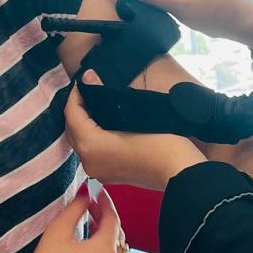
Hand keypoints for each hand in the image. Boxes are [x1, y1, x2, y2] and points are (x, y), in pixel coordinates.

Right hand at [17, 191, 123, 252]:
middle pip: (116, 236)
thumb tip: (85, 194)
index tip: (98, 192)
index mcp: (106, 250)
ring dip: (104, 239)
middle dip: (106, 220)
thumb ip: (76, 207)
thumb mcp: (59, 230)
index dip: (106, 203)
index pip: (113, 219)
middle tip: (91, 207)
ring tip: (89, 228)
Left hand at [64, 84, 204, 190]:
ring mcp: (97, 171)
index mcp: (90, 146)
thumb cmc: (161, 141)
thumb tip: (89, 78)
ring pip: (80, 141)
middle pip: (72, 129)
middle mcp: (88, 161)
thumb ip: (107, 95)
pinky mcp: (108, 174)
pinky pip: (91, 151)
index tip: (86, 78)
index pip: (71, 113)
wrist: (181, 172)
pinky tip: (104, 122)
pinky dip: (92, 135)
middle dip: (78, 107)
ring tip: (97, 102)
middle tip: (91, 87)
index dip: (76, 93)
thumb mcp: (133, 112)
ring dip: (84, 122)